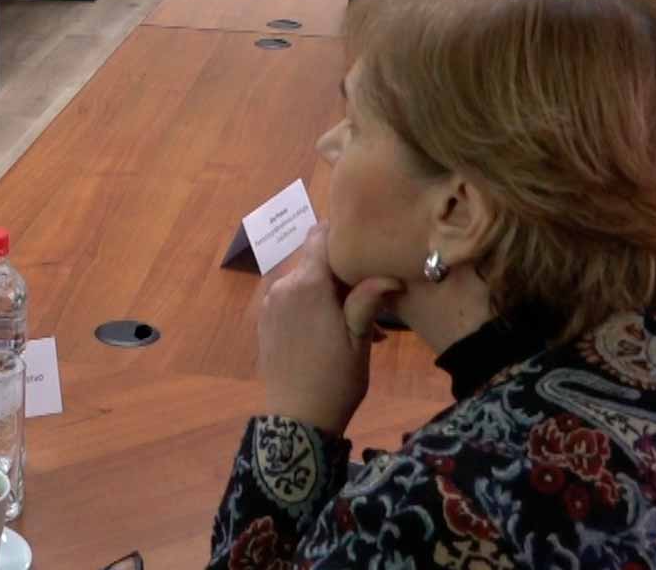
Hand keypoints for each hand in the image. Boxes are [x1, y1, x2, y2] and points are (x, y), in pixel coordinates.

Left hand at [255, 226, 403, 432]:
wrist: (296, 419)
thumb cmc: (335, 379)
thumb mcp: (359, 339)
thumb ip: (368, 299)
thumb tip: (391, 275)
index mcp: (307, 284)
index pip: (320, 235)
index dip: (342, 235)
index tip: (364, 244)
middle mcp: (282, 285)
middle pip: (313, 259)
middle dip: (340, 272)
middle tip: (370, 295)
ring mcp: (269, 302)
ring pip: (303, 280)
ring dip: (327, 292)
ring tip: (355, 322)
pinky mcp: (265, 319)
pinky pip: (291, 298)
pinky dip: (311, 304)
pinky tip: (331, 331)